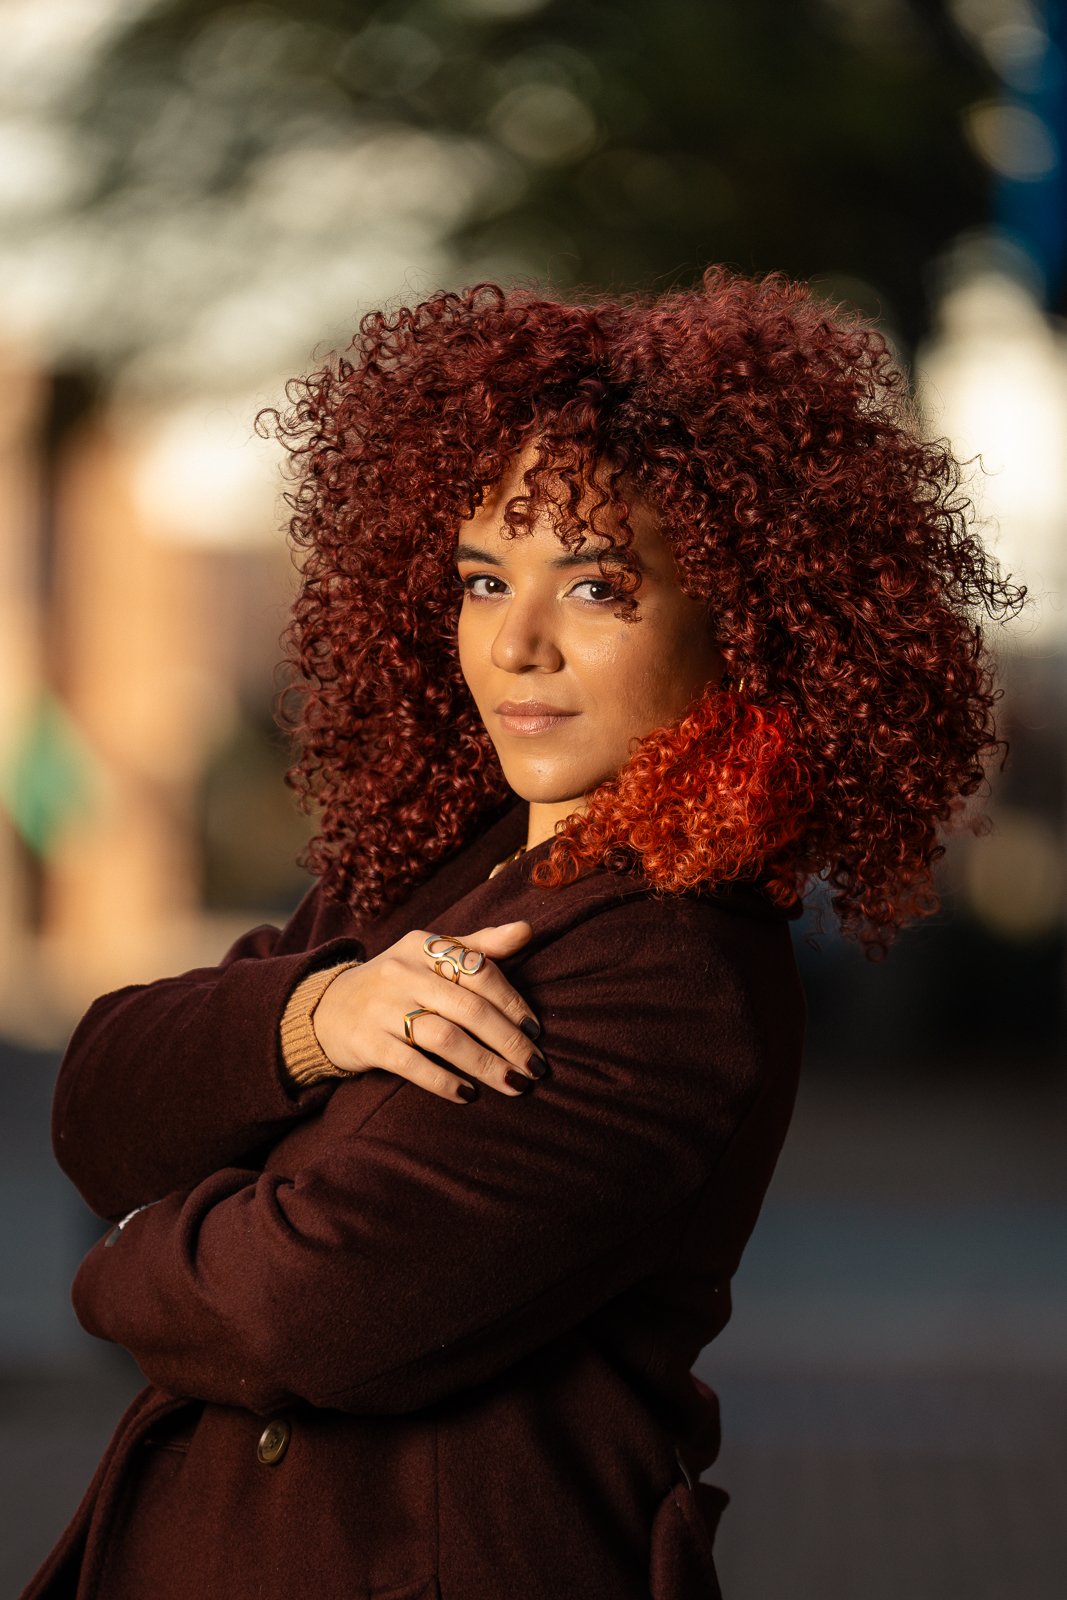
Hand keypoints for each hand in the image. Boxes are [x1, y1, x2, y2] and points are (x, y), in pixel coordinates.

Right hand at [311, 921, 545, 1103]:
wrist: (327, 1009)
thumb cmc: (396, 984)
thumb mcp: (429, 955)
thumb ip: (478, 946)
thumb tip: (527, 930)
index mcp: (422, 946)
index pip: (479, 970)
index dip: (512, 1002)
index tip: (535, 1030)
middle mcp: (402, 972)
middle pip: (469, 1008)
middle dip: (508, 1040)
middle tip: (534, 1066)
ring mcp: (382, 1008)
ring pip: (446, 1038)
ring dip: (485, 1064)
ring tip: (513, 1083)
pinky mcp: (367, 1042)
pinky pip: (412, 1065)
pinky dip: (444, 1081)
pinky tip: (467, 1094)